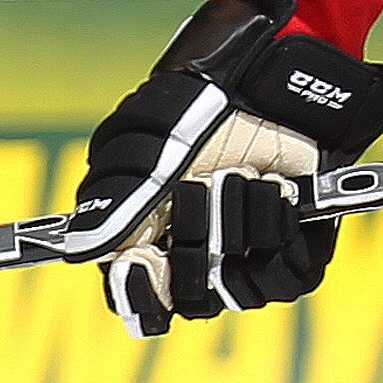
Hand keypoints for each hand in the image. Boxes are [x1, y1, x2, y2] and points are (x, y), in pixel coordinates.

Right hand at [76, 0, 382, 334]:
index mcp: (150, 240)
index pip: (136, 299)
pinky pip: (290, 277)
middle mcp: (196, 259)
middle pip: (191, 296)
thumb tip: (86, 249)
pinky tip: (283, 190)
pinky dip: (286, 227)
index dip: (137, 293)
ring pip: (241, 287)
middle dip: (200, 234)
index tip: (142, 263)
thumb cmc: (204, 106)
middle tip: (206, 183)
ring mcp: (245, 261)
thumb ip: (122, 201)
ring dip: (247, 221)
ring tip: (249, 172)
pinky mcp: (295, 258)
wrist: (276, 84)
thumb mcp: (156, 143)